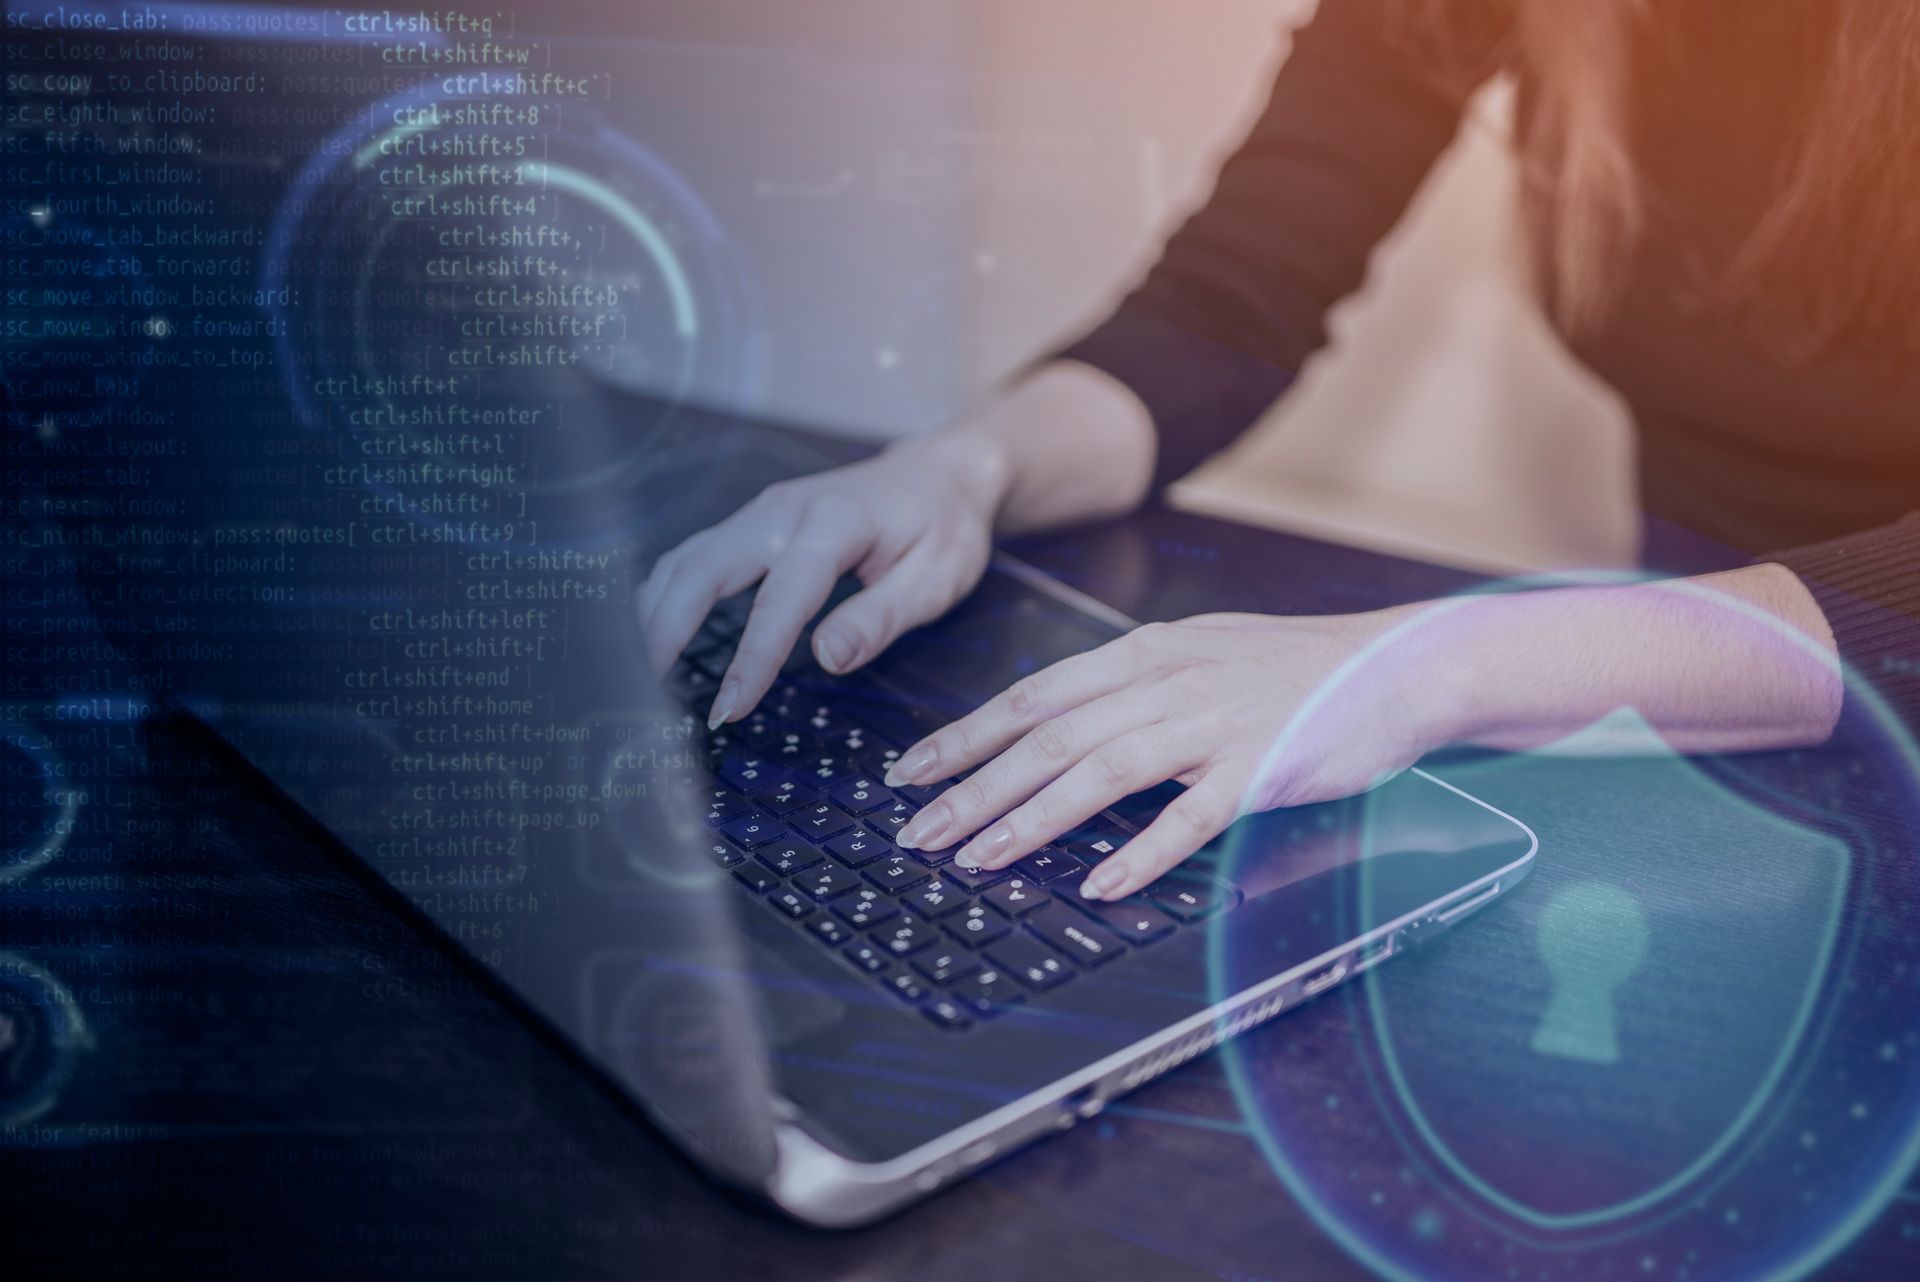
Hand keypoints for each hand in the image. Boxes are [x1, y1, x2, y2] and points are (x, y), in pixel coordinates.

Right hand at [636, 433, 1005, 727]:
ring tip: (637, 672)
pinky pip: (696, 556)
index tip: (728, 709)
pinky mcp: (754, 522)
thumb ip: (881, 617)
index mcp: (836, 523)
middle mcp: (785, 510)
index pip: (781, 596)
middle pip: (704, 565)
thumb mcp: (937, 578)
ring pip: (687, 557)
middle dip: (667, 627)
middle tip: (644, 692)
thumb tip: (828, 656)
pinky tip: (653, 633)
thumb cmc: (945, 529)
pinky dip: (667, 595)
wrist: (942, 473)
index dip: (752, 656)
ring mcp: (763, 511)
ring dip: (655, 611)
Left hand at [883, 564, 1845, 901]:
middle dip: (973, 787)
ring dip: (1031, 818)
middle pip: (1050, 737)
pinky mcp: (1262, 768)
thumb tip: (1054, 726)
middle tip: (917, 833)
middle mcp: (1168, 681)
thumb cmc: (1291, 669)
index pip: (1035, 697)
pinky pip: (1191, 816)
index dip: (966, 736)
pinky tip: (1098, 882)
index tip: (911, 774)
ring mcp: (1215, 724)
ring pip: (1101, 771)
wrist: (1396, 664)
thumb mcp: (1197, 656)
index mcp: (1147, 654)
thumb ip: (1128, 688)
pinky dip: (1141, 851)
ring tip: (978, 859)